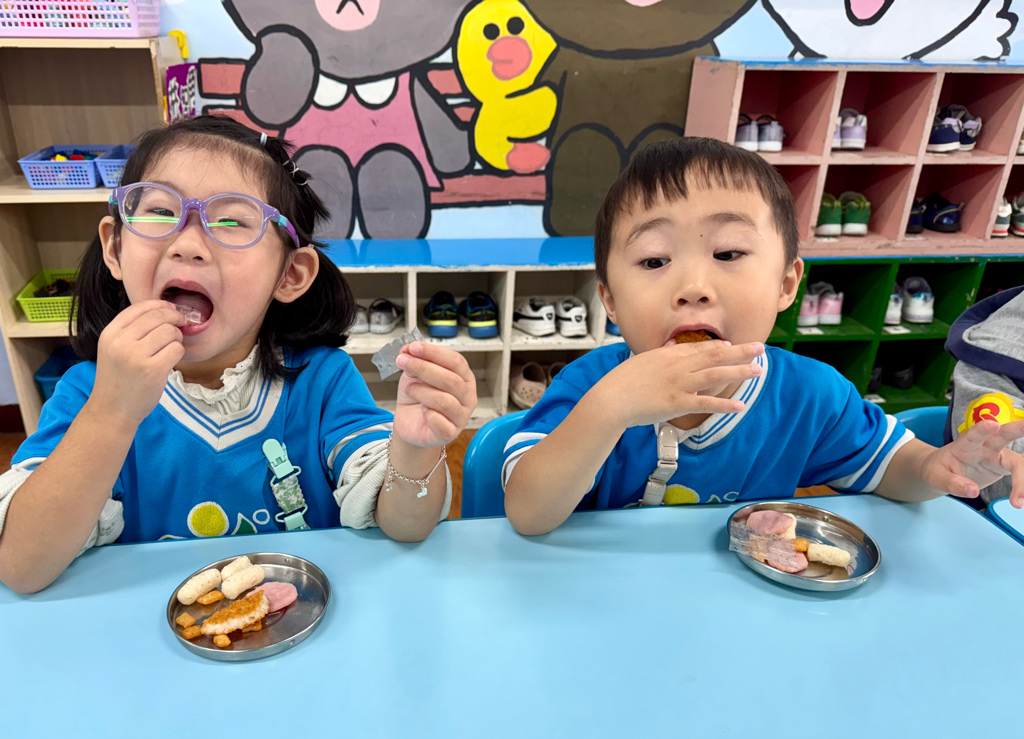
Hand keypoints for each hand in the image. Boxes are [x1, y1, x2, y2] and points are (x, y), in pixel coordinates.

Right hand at [89, 300, 185, 426]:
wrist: (113, 410)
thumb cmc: (118, 379)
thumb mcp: (114, 348)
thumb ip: (133, 330)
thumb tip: (166, 309)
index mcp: (110, 333)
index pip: (140, 307)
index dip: (161, 305)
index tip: (172, 309)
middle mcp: (121, 342)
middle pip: (159, 316)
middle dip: (175, 319)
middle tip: (180, 326)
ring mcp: (136, 356)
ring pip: (170, 332)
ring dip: (176, 339)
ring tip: (169, 350)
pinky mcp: (153, 370)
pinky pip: (177, 349)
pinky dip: (178, 353)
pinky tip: (170, 361)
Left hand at [393, 342, 476, 446]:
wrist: (410, 423)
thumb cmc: (418, 397)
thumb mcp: (415, 374)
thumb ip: (415, 361)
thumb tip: (408, 349)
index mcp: (464, 377)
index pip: (456, 361)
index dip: (434, 353)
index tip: (413, 347)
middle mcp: (468, 396)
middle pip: (451, 379)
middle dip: (423, 368)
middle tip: (403, 362)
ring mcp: (462, 416)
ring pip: (444, 400)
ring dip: (421, 391)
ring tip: (409, 389)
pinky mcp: (450, 433)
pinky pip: (439, 421)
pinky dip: (426, 413)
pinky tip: (421, 410)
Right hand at [594, 340, 765, 428]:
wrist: (611, 399)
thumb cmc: (622, 381)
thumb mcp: (643, 360)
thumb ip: (663, 353)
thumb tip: (675, 344)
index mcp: (669, 354)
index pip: (701, 347)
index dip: (721, 346)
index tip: (734, 345)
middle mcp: (677, 366)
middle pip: (715, 355)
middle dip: (739, 351)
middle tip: (759, 347)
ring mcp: (679, 384)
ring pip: (715, 374)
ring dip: (738, 371)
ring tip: (757, 369)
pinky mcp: (677, 403)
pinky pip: (706, 403)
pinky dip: (724, 404)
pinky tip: (739, 405)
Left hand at [921, 419, 1023, 506]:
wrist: (943, 473)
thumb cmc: (938, 470)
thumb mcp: (936, 477)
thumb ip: (952, 483)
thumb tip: (972, 491)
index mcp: (964, 445)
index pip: (973, 435)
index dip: (982, 429)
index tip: (993, 425)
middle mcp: (984, 447)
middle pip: (1003, 436)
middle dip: (1017, 429)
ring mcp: (998, 456)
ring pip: (1018, 461)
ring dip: (1023, 479)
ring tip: (1018, 503)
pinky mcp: (1006, 466)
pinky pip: (1021, 472)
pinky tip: (1023, 498)